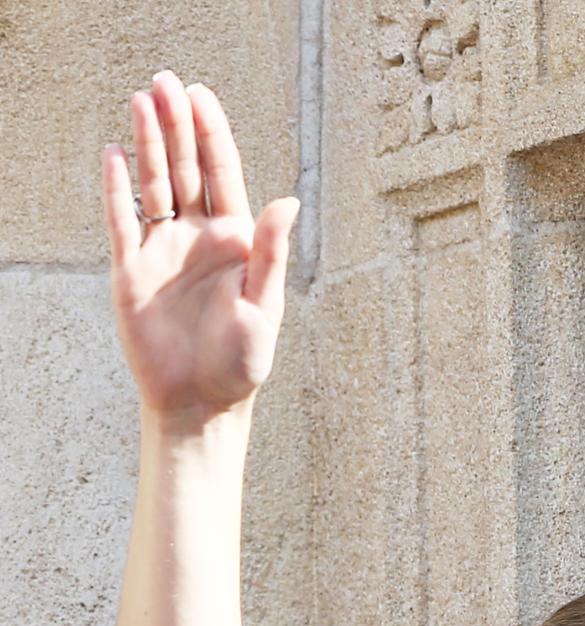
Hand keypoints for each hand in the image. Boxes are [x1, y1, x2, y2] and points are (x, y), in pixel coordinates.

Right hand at [102, 71, 298, 418]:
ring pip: (154, 185)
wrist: (200, 404)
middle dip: (176, 124)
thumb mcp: (263, 309)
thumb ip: (272, 255)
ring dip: (148, 144)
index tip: (199, 95)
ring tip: (140, 101)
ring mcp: (163, 252)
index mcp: (235, 243)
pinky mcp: (132, 272)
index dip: (211, 133)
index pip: (222, 175)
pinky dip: (116, 190)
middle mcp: (198, 239)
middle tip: (164, 82)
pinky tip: (114, 156)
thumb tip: (289, 202)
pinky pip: (121, 221)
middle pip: (186, 169)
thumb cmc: (241, 365)